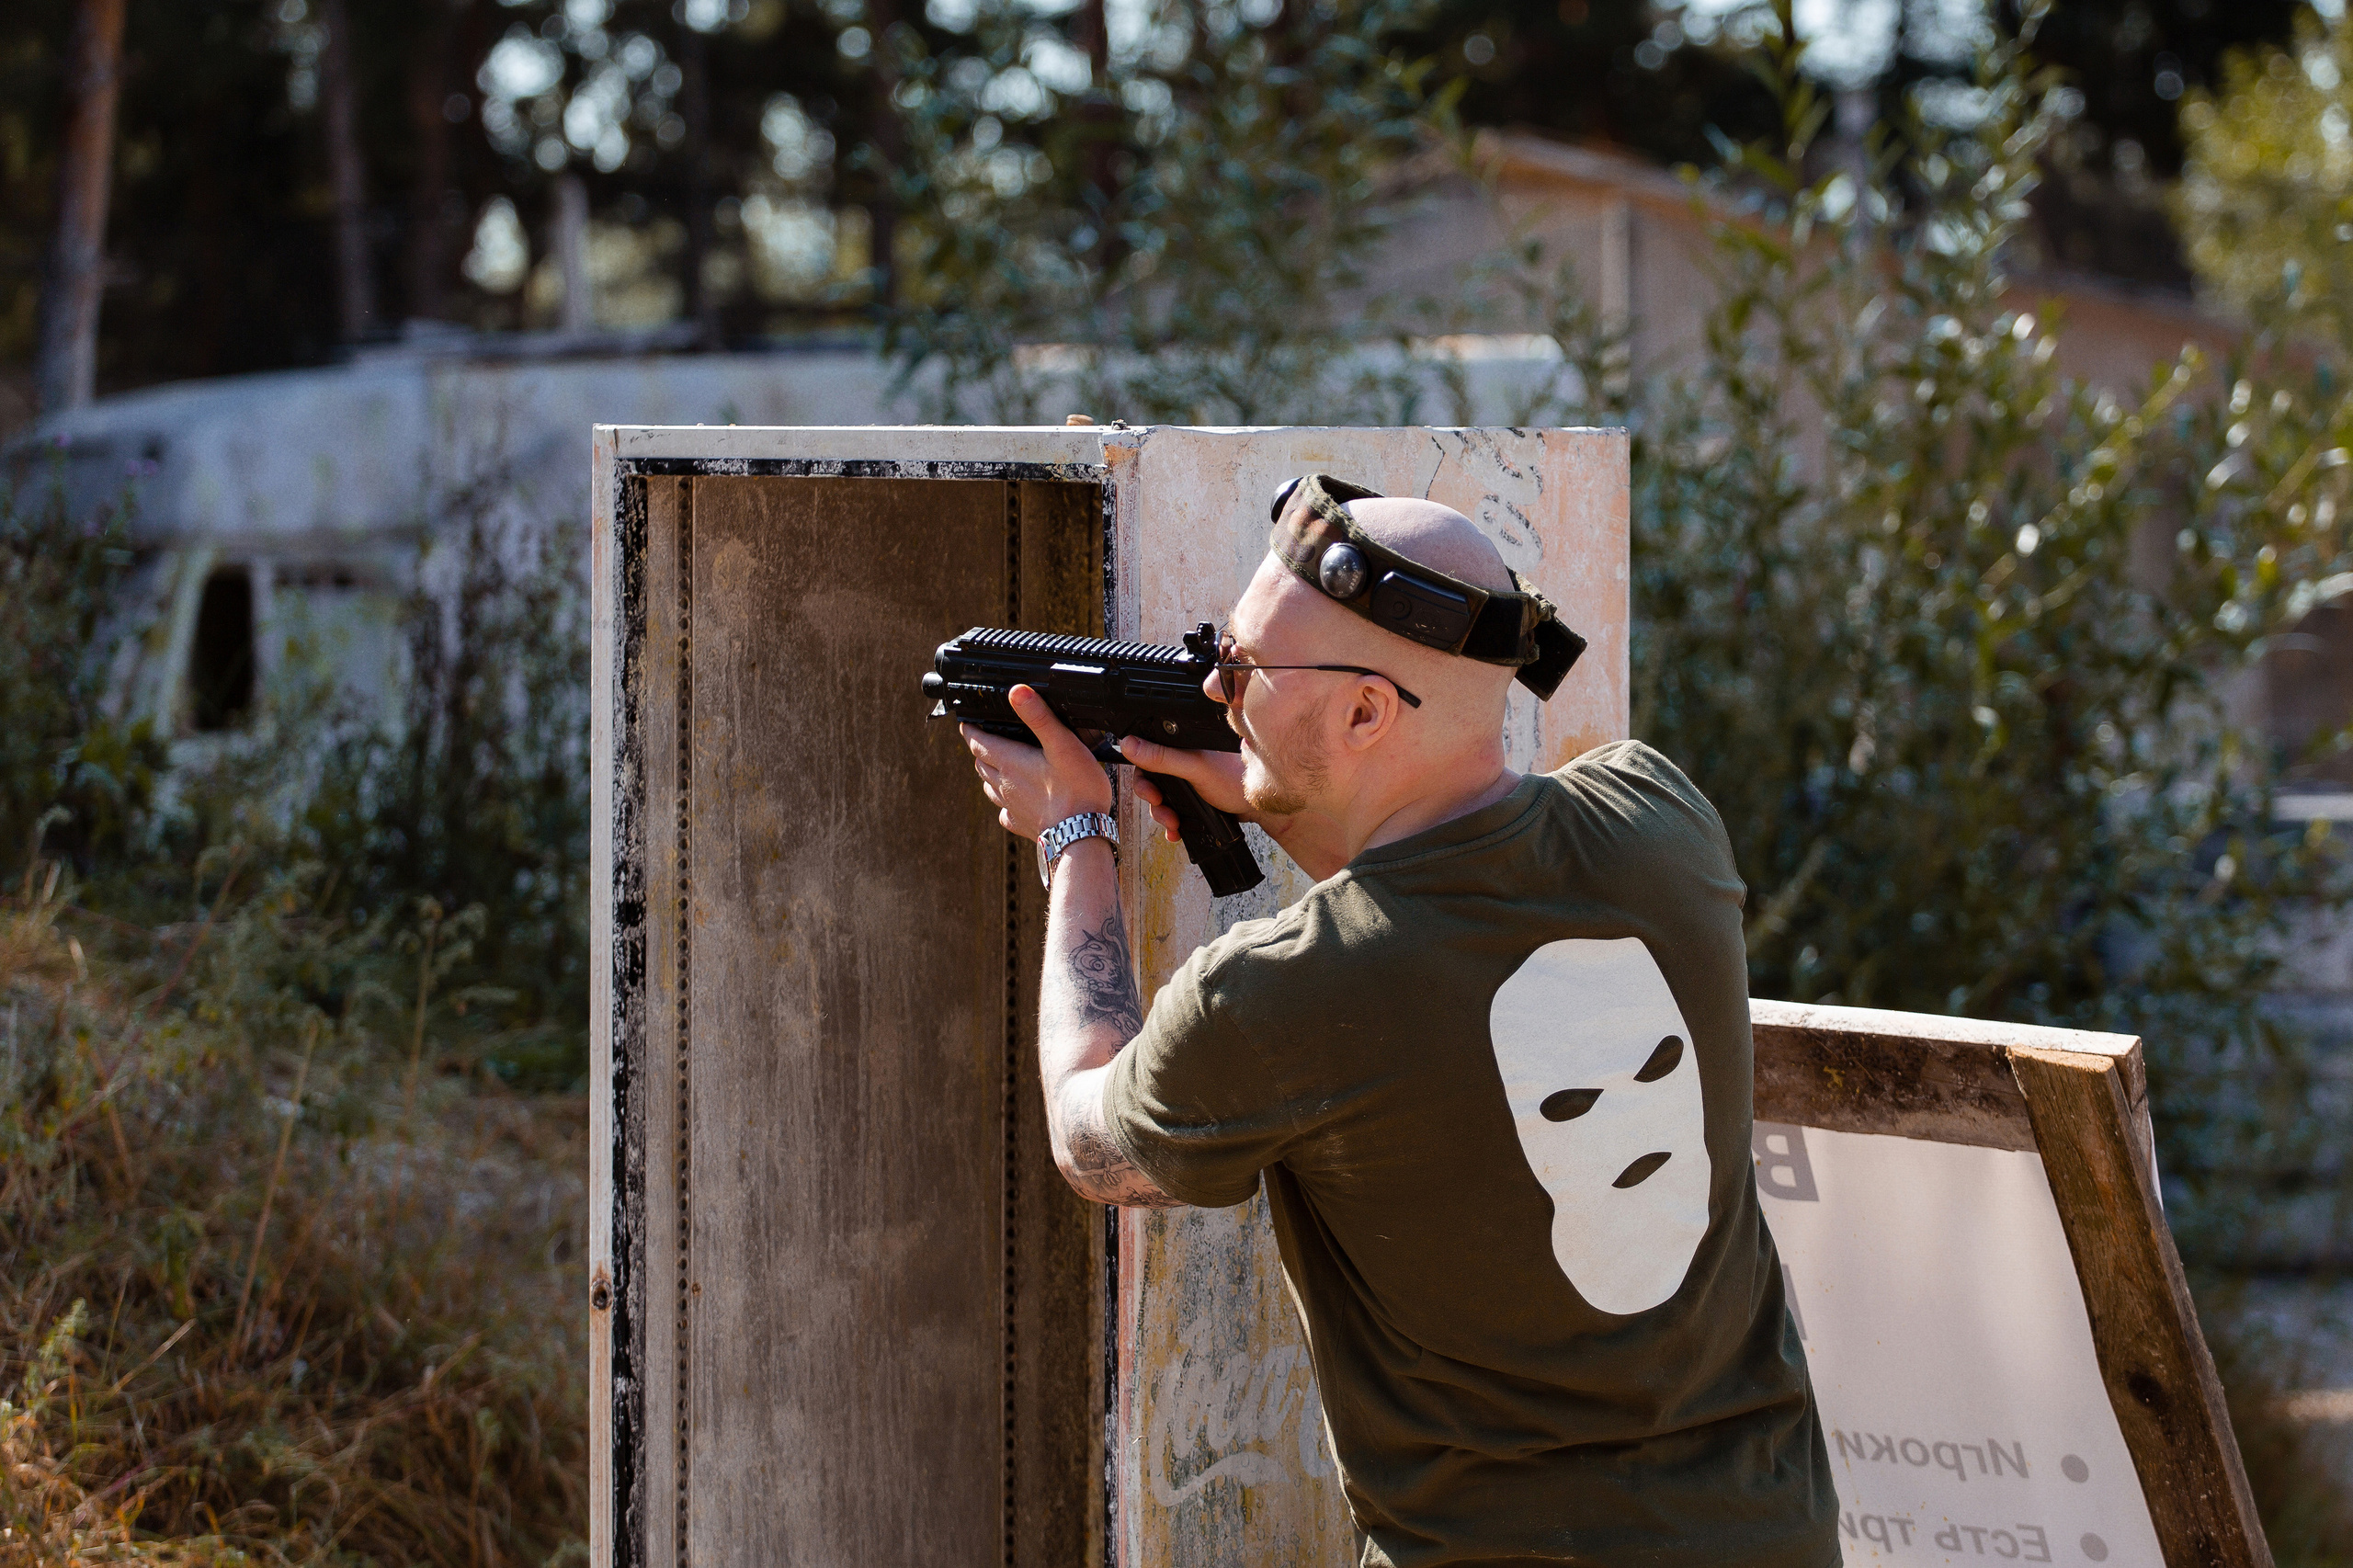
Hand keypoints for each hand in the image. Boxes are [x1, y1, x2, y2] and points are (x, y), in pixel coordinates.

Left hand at [961, 686, 1114, 840]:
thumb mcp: (1062, 744)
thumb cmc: (1076, 790)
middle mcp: (1004, 784)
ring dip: (988, 773)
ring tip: (995, 765)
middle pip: (981, 763)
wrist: (1080, 836)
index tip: (966, 722)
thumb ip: (1039, 716)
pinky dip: (1005, 802)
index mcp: (1010, 762)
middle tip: (983, 739)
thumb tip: (1017, 691)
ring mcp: (1011, 806)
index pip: (977, 742)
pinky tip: (1014, 801)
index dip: (969, 730)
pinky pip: (1005, 811)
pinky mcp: (1021, 823)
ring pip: (989, 786)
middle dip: (980, 749)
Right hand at [1113, 734, 1249, 841]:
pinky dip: (1171, 821)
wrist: (1258, 806)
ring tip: (1173, 823)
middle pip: (1150, 779)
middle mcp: (1180, 759)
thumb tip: (1129, 743)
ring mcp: (1186, 780)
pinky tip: (1176, 831)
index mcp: (1180, 744)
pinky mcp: (1191, 796)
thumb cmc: (1234, 778)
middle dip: (1152, 799)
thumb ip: (1162, 757)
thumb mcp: (1194, 768)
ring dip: (1162, 814)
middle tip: (1160, 806)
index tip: (1150, 791)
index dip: (1142, 774)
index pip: (1146, 753)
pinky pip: (1172, 808)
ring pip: (1160, 797)